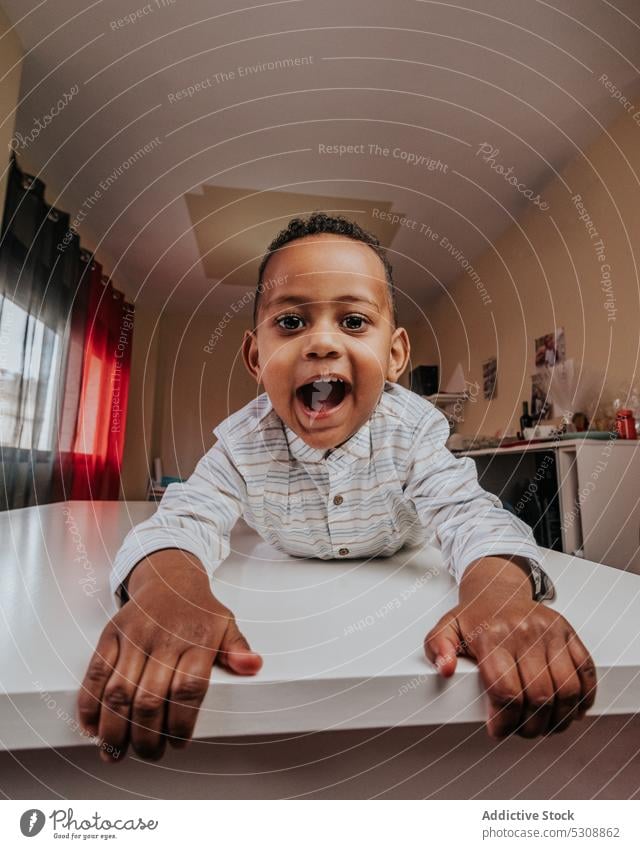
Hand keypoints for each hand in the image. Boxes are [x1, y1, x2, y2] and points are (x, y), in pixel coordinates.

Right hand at [77, 551, 262, 761]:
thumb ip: (238, 650)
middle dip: (146, 737)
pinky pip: (95, 674)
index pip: (188, 689)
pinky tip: (94, 728)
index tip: (178, 743)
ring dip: (114, 730)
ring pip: (118, 692)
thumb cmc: (199, 610)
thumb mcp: (226, 624)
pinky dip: (89, 706)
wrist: (168, 576)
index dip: (181, 723)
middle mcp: (163, 637)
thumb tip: (254, 666)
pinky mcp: (110, 635)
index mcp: (197, 639)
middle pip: (150, 699)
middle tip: (149, 754)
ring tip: (116, 753)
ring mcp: (134, 636)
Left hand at [423, 558, 596, 738]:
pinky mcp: (568, 632)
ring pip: (567, 689)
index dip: (504, 721)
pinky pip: (586, 671)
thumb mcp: (447, 627)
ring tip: (545, 726)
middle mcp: (524, 633)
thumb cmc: (475, 617)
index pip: (505, 691)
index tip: (498, 730)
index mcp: (492, 636)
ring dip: (559, 719)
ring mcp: (550, 632)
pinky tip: (571, 710)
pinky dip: (584, 698)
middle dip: (531, 726)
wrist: (499, 588)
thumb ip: (437, 647)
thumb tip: (444, 669)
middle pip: (539, 696)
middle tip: (521, 731)